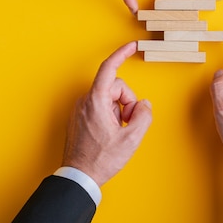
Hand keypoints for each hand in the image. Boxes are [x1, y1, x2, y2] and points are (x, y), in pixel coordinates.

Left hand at [62, 42, 152, 185]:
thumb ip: (143, 116)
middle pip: (115, 87)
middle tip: (129, 123)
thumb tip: (144, 105)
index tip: (132, 46)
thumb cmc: (101, 159)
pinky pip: (100, 107)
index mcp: (96, 101)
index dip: (121, 54)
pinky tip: (110, 133)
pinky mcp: (79, 117)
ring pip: (108, 98)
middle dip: (127, 101)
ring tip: (118, 132)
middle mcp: (85, 101)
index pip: (109, 68)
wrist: (78, 176)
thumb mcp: (131, 139)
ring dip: (119, 111)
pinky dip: (110, 115)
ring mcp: (80, 109)